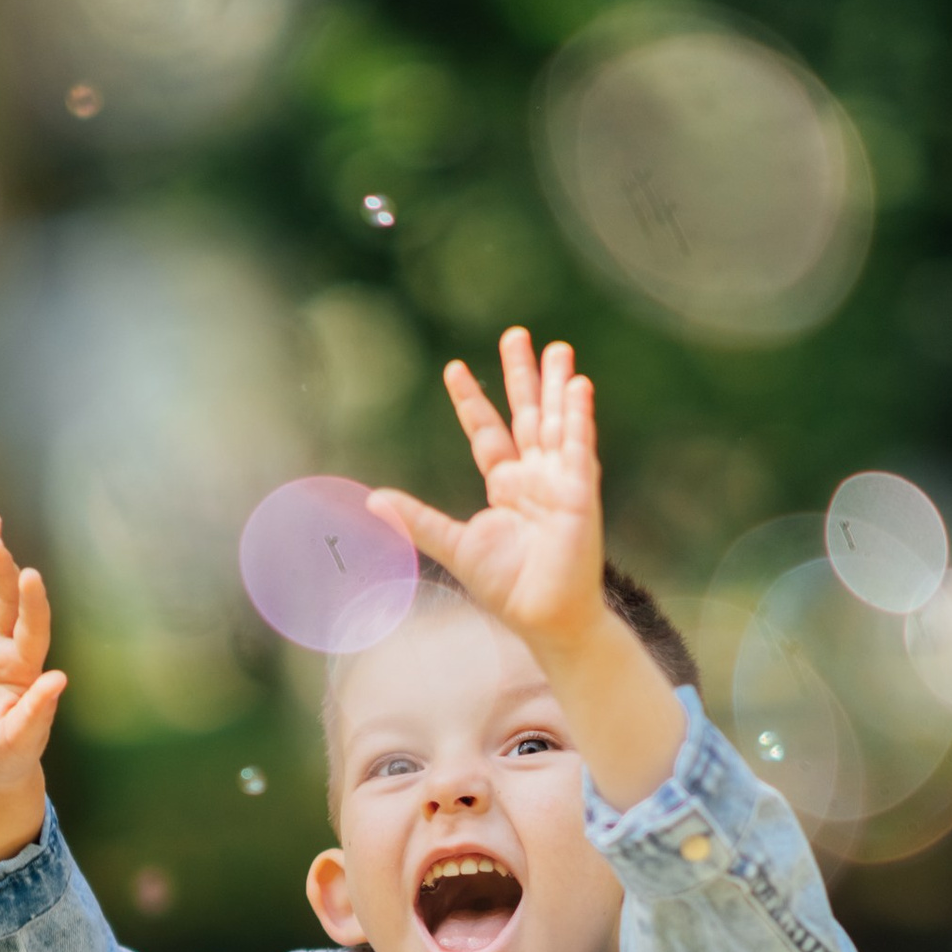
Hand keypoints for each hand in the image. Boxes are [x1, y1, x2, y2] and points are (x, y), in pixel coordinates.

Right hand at [0, 516, 66, 806]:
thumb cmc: (6, 757)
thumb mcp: (20, 741)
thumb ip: (37, 711)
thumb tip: (59, 678)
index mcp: (24, 665)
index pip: (33, 624)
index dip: (33, 601)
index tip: (31, 576)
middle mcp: (2, 643)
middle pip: (5, 598)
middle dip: (1, 568)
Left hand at [367, 329, 606, 664]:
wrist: (544, 616)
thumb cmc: (506, 587)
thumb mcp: (455, 545)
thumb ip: (418, 520)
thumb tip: (371, 500)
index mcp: (506, 486)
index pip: (486, 432)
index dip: (472, 401)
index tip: (453, 368)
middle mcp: (534, 476)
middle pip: (526, 414)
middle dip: (522, 376)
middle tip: (516, 334)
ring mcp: (560, 480)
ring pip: (556, 421)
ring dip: (557, 386)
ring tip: (558, 349)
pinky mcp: (580, 491)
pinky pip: (578, 445)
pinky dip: (578, 417)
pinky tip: (578, 386)